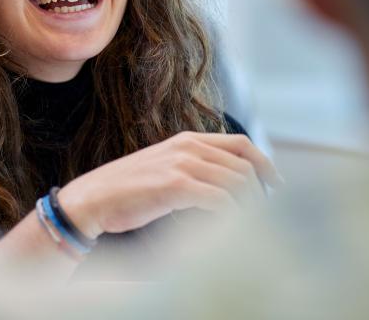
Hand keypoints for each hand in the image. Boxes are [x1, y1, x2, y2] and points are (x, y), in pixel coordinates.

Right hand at [58, 131, 281, 238]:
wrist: (93, 199)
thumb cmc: (127, 191)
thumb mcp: (164, 168)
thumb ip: (192, 168)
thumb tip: (224, 184)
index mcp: (186, 140)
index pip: (240, 144)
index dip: (264, 164)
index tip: (275, 184)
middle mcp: (187, 147)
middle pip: (243, 166)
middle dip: (259, 193)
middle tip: (262, 216)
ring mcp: (181, 164)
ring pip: (236, 183)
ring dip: (248, 208)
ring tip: (247, 226)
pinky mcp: (175, 186)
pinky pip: (219, 200)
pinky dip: (231, 216)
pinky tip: (228, 229)